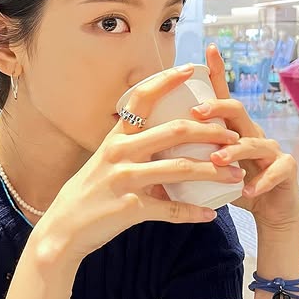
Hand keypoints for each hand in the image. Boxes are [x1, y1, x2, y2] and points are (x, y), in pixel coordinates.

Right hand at [38, 64, 244, 263]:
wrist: (62, 229)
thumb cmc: (87, 193)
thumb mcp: (105, 161)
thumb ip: (132, 150)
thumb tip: (162, 142)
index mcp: (115, 138)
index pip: (142, 98)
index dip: (166, 80)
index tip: (190, 69)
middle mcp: (120, 153)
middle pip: (173, 131)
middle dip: (209, 131)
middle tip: (232, 135)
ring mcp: (126, 180)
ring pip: (180, 169)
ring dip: (213, 171)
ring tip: (236, 174)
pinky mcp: (131, 209)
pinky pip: (170, 209)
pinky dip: (193, 212)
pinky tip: (210, 214)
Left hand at [191, 45, 298, 235]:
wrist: (271, 212)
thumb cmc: (234, 186)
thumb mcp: (209, 167)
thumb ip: (189, 153)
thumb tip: (151, 145)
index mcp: (232, 128)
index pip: (222, 96)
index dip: (217, 71)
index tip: (208, 48)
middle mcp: (252, 132)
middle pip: (237, 109)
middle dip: (217, 107)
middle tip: (196, 113)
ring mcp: (271, 149)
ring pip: (254, 141)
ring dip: (234, 150)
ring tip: (216, 159)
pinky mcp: (287, 169)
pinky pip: (275, 170)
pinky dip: (260, 181)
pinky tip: (246, 190)